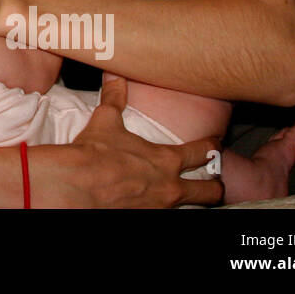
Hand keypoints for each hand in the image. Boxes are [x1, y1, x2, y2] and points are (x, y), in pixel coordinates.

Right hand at [44, 78, 222, 206]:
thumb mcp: (106, 120)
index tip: (216, 143)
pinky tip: (156, 204)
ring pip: (192, 208)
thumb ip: (114, 97)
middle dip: (215, 187)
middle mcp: (170, 187)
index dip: (213, 146)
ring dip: (193, 202)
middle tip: (214, 182)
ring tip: (188, 197)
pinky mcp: (146, 218)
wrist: (78, 185)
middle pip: (210, 191)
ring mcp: (160, 208)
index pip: (203, 152)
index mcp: (166, 159)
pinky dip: (164, 210)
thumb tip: (114, 74)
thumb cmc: (95, 152)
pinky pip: (165, 216)